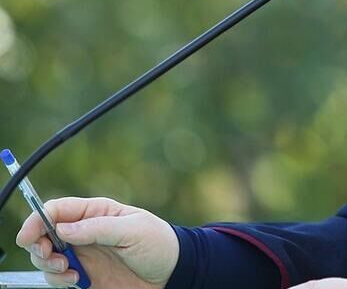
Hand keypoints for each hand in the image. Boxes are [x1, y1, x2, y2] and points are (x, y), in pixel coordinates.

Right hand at [15, 196, 178, 288]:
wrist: (172, 273)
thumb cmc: (159, 243)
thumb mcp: (134, 230)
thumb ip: (99, 228)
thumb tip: (63, 228)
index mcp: (96, 213)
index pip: (57, 210)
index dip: (37, 219)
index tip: (29, 235)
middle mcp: (84, 232)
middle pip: (43, 234)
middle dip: (37, 244)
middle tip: (48, 254)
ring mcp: (82, 255)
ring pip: (45, 257)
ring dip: (47, 263)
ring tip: (66, 268)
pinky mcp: (83, 276)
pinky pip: (57, 277)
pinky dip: (57, 279)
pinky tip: (75, 279)